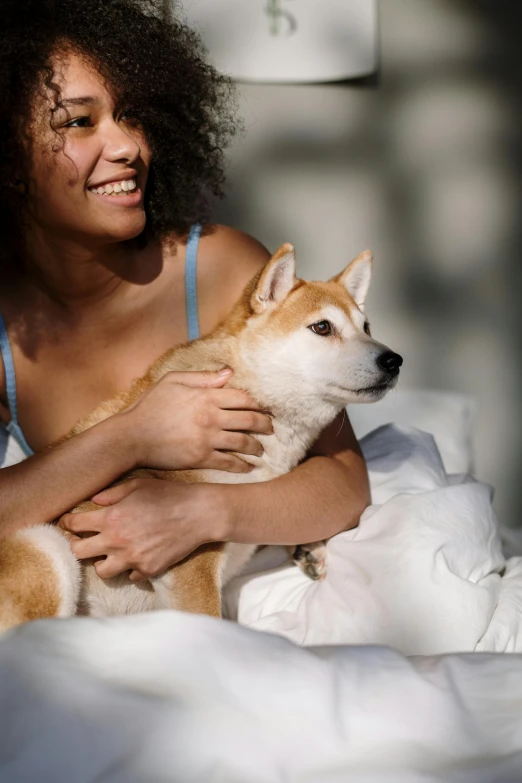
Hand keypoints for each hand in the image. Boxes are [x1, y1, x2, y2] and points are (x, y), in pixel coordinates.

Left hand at [59, 478, 223, 580]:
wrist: (199, 514)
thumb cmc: (169, 494)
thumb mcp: (138, 485)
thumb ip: (111, 493)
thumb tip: (93, 501)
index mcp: (111, 517)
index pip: (74, 525)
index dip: (68, 523)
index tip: (69, 523)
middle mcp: (117, 541)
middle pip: (79, 552)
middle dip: (78, 545)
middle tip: (84, 540)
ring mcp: (132, 558)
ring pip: (101, 571)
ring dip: (103, 561)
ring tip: (111, 553)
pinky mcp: (148, 570)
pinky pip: (129, 576)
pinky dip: (130, 568)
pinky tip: (137, 557)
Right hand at [122, 368, 272, 472]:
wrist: (132, 436)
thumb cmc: (150, 406)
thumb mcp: (173, 381)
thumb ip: (202, 378)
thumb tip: (228, 373)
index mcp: (206, 396)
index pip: (243, 398)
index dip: (258, 404)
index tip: (264, 408)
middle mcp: (211, 417)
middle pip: (249, 420)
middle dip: (265, 425)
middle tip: (270, 428)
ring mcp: (207, 438)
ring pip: (242, 442)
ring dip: (256, 446)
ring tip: (261, 449)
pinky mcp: (201, 458)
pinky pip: (228, 462)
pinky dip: (242, 465)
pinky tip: (248, 467)